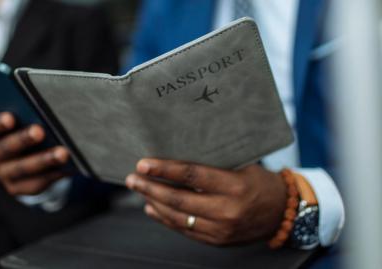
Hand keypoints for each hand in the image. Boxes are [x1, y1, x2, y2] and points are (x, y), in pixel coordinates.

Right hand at [0, 112, 71, 194]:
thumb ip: (31, 116)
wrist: (30, 157)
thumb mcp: (25, 123)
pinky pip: (37, 183)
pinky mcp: (18, 188)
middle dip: (24, 140)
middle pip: (6, 149)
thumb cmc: (29, 130)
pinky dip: (54, 174)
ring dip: (44, 160)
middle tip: (40, 131)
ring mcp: (5, 174)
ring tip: (63, 153)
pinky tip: (69, 166)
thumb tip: (51, 112)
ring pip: (24, 168)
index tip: (10, 117)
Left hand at [126, 160, 286, 244]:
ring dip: (153, 203)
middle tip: (132, 178)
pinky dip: (165, 219)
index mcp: (235, 186)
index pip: (192, 176)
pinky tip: (152, 207)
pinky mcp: (217, 241)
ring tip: (139, 190)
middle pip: (179, 199)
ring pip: (178, 217)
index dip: (165, 170)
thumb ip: (212, 166)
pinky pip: (184, 230)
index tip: (143, 164)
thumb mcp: (241, 167)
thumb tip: (176, 158)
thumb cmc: (260, 182)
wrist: (283, 213)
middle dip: (151, 188)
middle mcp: (227, 210)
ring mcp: (221, 230)